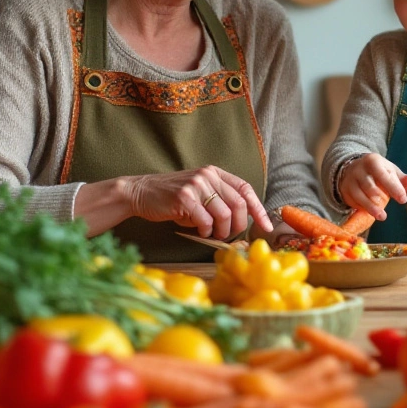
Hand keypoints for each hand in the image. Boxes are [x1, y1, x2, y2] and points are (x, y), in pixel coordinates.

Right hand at [122, 165, 271, 239]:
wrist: (141, 192)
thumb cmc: (172, 198)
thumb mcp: (200, 192)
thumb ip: (219, 200)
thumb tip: (243, 222)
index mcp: (215, 173)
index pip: (245, 189)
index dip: (258, 209)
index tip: (266, 226)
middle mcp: (208, 175)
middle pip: (238, 204)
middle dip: (238, 225)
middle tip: (228, 235)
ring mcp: (196, 185)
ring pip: (224, 215)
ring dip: (220, 230)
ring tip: (210, 233)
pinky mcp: (184, 198)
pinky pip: (205, 221)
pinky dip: (204, 231)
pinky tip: (196, 230)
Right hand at [338, 154, 406, 220]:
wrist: (353, 168)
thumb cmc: (378, 172)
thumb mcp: (391, 172)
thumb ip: (404, 179)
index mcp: (373, 161)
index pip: (383, 175)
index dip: (394, 188)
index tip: (403, 199)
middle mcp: (359, 169)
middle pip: (370, 187)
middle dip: (381, 199)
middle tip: (390, 209)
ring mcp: (350, 180)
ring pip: (360, 196)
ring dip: (371, 207)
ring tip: (382, 216)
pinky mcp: (344, 190)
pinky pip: (353, 201)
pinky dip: (362, 208)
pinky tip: (370, 212)